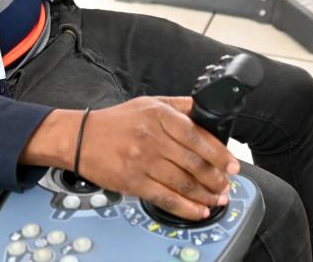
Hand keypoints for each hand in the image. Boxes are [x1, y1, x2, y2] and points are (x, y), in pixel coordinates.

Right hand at [79, 97, 239, 219]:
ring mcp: (143, 161)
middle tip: (227, 184)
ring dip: (206, 195)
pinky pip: (166, 198)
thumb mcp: (149, 103)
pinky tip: (199, 211)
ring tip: (217, 198)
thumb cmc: (115, 122)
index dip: (219, 153)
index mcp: (159, 116)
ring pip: (184, 183)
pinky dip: (186, 208)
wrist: (79, 138)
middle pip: (194, 163)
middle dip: (216, 178)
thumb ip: (179, 106)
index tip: (232, 164)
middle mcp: (152, 138)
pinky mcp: (134, 182)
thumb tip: (205, 110)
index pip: (198, 136)